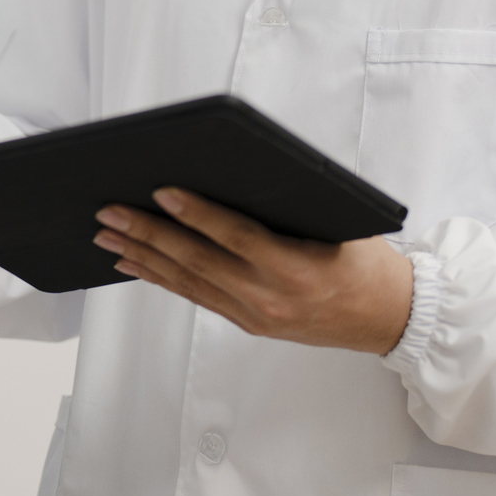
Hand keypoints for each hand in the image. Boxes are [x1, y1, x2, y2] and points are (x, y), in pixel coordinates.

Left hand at [94, 188, 414, 354]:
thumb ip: (287, 206)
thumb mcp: (339, 225)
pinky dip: (162, 278)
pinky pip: (197, 297)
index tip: (161, 192)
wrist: (388, 318)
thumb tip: (230, 172)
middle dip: (148, 234)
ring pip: (189, 282)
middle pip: (198, 262)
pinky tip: (134, 264)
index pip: (237, 237)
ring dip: (143, 257)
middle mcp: (271, 299)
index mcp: (298, 270)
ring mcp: (256, 315)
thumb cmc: (366, 262)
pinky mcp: (249, 323)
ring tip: (107, 236)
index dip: (197, 215)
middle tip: (109, 212)